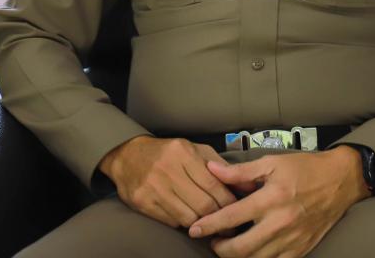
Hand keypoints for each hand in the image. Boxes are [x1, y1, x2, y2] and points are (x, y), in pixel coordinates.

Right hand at [98, 135, 255, 233]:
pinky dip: (183, 223)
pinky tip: (188, 218)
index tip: (237, 209)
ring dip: (202, 223)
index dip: (228, 200)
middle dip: (219, 216)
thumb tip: (245, 184)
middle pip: (202, 203)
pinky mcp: (143, 203)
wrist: (129, 156)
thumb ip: (219, 166)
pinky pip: (172, 221)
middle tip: (227, 224)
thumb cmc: (169, 153)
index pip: (213, 183)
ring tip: (210, 223)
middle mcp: (168, 169)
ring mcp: (154, 188)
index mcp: (184, 152)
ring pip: (188, 217)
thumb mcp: (195, 149)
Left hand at [188, 146, 370, 256]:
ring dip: (237, 257)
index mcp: (271, 198)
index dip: (209, 225)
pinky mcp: (301, 250)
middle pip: (241, 248)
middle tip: (211, 242)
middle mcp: (280, 223)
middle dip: (220, 248)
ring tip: (229, 247)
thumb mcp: (272, 162)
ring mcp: (291, 240)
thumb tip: (212, 170)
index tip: (195, 228)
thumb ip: (240, 171)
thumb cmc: (304, 168)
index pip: (232, 216)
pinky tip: (252, 254)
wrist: (340, 181)